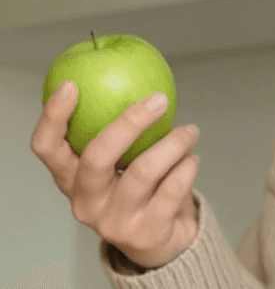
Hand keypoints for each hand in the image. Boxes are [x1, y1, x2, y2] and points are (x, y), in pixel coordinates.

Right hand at [30, 80, 201, 268]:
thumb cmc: (138, 185)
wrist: (159, 241)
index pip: (47, 148)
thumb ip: (122, 125)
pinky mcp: (144, 234)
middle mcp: (85, 201)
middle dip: (130, 121)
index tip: (71, 84)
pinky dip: (188, 166)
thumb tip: (136, 68)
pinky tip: (192, 159)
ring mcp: (113, 221)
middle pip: (98, 156)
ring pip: (144, 170)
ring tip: (190, 131)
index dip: (53, 117)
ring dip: (175, 142)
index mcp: (71, 178)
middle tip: (159, 97)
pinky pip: (173, 188)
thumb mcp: (121, 159)